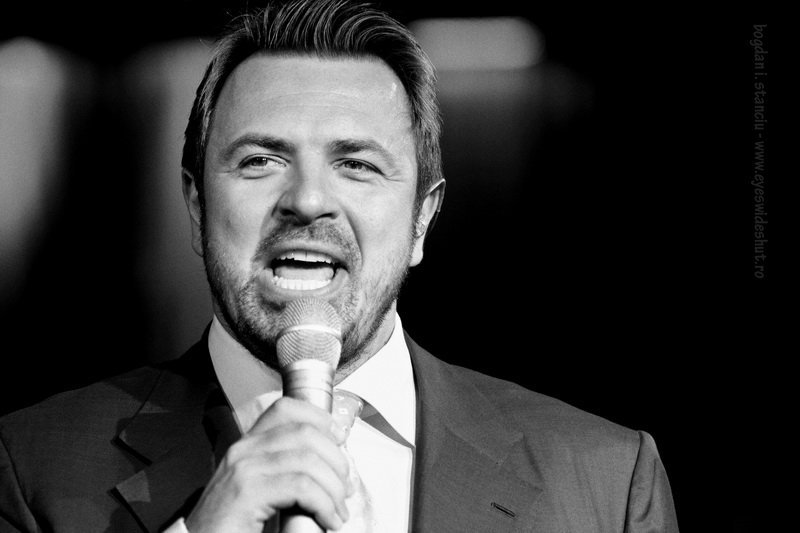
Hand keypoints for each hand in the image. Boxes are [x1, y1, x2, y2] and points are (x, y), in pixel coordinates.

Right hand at [184, 397, 352, 532]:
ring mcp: (243, 470)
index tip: (340, 440)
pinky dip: (323, 504)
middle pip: (305, 433)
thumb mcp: (258, 488)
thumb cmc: (231, 525)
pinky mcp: (246, 494)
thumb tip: (329, 465)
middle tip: (344, 489)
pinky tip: (328, 520)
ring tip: (338, 512)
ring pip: (307, 461)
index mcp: (247, 445)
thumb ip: (282, 470)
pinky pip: (300, 486)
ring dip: (333, 488)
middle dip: (336, 461)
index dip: (320, 418)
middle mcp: (243, 450)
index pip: (285, 409)